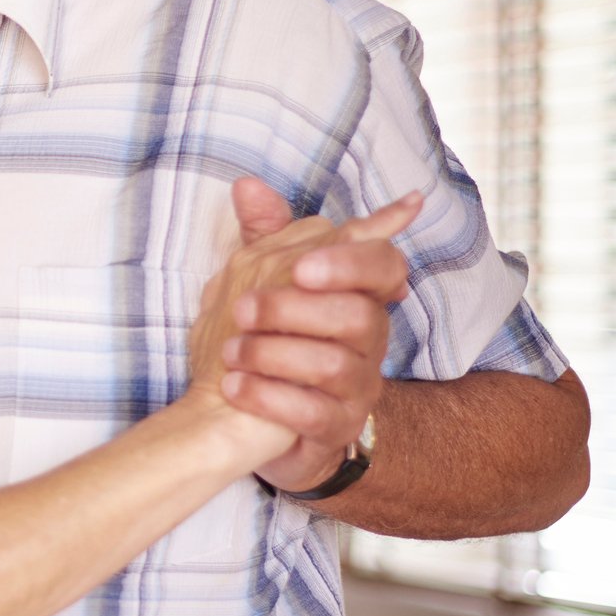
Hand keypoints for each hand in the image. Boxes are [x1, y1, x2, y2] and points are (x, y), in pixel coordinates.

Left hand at [189, 182, 423, 488]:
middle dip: (294, 309)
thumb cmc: (266, 341)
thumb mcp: (260, 284)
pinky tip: (234, 386)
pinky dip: (268, 396)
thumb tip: (247, 184)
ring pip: (335, 365)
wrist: (251, 420)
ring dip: (273, 354)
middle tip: (241, 310)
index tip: (301, 266)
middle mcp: (368, 343)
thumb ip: (264, 238)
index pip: (385, 266)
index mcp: (357, 297)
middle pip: (359, 316)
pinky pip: (312, 412)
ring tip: (230, 351)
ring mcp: (356, 390)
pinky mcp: (334, 431)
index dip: (349, 261)